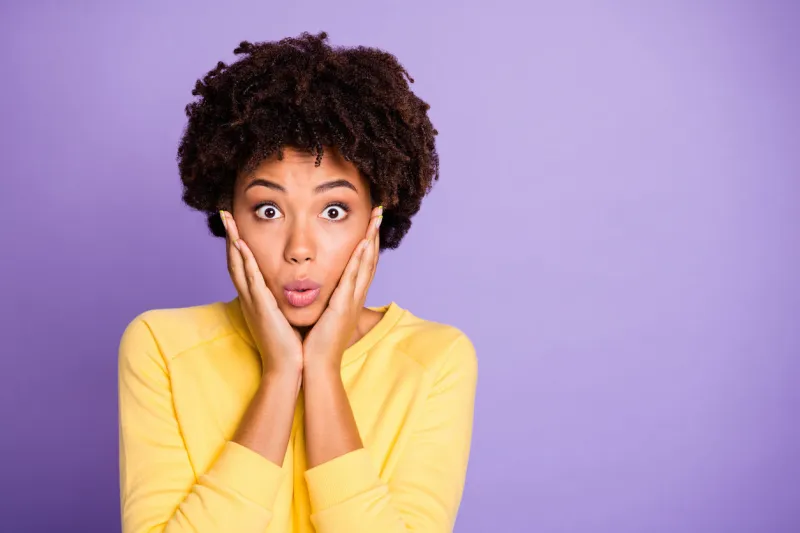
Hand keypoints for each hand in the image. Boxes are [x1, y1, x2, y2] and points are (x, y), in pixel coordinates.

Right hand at [220, 210, 303, 380]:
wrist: (287, 367)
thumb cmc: (288, 344)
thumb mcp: (282, 315)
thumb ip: (280, 300)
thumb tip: (287, 287)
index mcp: (255, 299)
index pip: (242, 266)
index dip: (237, 244)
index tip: (235, 224)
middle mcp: (250, 298)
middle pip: (234, 261)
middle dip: (229, 236)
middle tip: (223, 213)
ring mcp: (253, 303)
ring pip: (238, 266)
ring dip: (233, 242)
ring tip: (228, 221)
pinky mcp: (262, 308)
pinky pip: (251, 281)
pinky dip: (246, 262)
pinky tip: (242, 246)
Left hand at [302, 206, 382, 371]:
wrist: (317, 367)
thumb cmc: (316, 343)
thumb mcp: (323, 315)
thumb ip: (324, 300)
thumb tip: (317, 287)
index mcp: (350, 298)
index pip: (362, 264)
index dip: (368, 242)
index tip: (370, 222)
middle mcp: (356, 296)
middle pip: (369, 259)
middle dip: (374, 234)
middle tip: (379, 211)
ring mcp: (352, 301)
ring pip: (365, 264)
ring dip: (371, 239)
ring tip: (375, 218)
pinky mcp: (344, 306)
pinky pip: (353, 278)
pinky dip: (359, 259)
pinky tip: (362, 243)